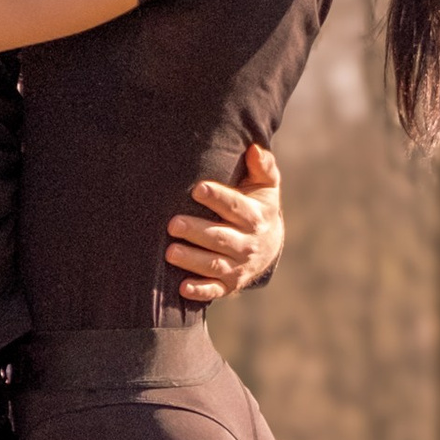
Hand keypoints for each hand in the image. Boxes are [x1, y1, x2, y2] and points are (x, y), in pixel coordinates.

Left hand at [166, 139, 283, 301]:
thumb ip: (262, 167)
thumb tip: (254, 148)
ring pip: (215, 264)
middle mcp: (248, 244)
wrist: (269, 246)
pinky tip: (182, 287)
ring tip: (170, 252)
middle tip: (173, 224)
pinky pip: (215, 290)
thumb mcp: (265, 187)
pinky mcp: (229, 284)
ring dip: (193, 260)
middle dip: (198, 231)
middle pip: (222, 238)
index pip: (236, 207)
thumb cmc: (258, 208)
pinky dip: (200, 291)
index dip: (218, 198)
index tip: (198, 189)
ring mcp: (238, 266)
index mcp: (256, 217)